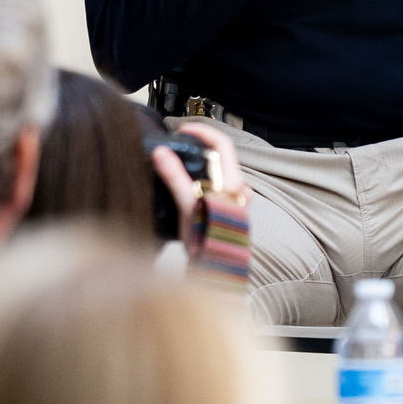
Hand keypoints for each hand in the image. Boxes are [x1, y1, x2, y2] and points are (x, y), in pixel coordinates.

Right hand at [150, 122, 250, 268]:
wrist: (218, 274)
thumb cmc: (207, 244)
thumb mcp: (188, 208)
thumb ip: (176, 178)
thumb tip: (162, 152)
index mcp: (234, 184)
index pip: (222, 143)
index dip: (203, 131)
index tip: (183, 129)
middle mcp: (240, 189)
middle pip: (221, 155)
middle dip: (199, 146)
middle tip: (178, 144)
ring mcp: (236, 200)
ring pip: (219, 170)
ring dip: (200, 162)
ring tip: (179, 163)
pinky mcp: (230, 210)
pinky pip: (217, 184)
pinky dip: (202, 177)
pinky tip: (187, 185)